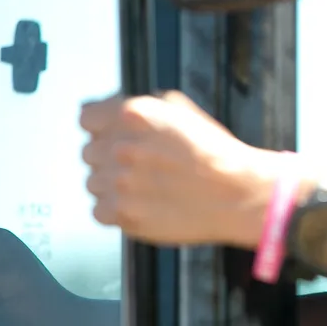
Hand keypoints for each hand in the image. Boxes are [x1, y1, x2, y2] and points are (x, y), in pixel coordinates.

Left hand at [79, 92, 279, 247]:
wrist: (239, 194)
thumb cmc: (216, 153)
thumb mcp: (183, 112)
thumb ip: (141, 110)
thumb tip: (109, 111)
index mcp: (134, 115)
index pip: (87, 118)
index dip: (102, 128)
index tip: (114, 136)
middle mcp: (121, 146)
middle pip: (89, 152)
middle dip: (110, 157)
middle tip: (140, 165)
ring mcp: (120, 183)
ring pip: (93, 182)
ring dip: (112, 185)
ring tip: (145, 187)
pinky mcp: (123, 215)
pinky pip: (100, 211)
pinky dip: (116, 210)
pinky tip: (142, 204)